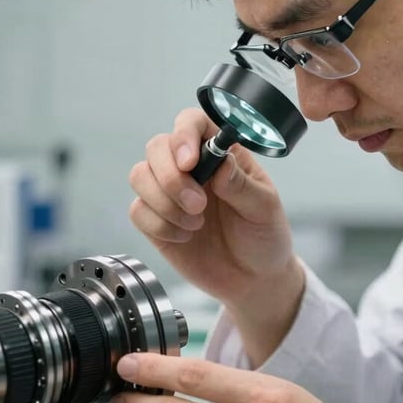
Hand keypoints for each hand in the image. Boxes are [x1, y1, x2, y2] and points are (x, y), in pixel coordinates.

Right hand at [129, 108, 304, 364]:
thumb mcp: (265, 209)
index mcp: (221, 153)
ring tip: (196, 224)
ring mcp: (170, 193)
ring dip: (164, 202)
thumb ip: (242, 185)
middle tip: (199, 205)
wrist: (253, 280)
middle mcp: (192, 167)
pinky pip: (138, 210)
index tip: (190, 163)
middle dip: (171, 177)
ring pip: (139, 175)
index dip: (184, 135)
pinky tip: (185, 237)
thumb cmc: (264, 236)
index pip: (192, 123)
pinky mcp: (156, 220)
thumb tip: (220, 163)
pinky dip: (159, 225)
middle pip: (157, 147)